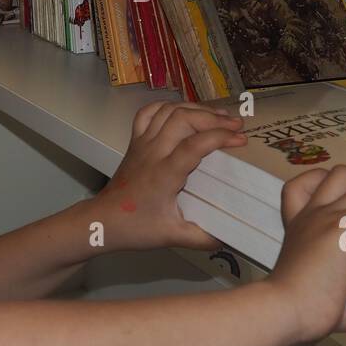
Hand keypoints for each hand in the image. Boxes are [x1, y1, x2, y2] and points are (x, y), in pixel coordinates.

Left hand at [90, 101, 248, 252]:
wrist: (103, 220)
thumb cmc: (137, 228)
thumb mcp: (173, 237)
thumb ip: (203, 238)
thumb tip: (231, 238)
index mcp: (165, 173)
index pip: (195, 145)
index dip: (220, 137)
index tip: (242, 140)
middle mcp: (153, 152)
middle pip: (183, 119)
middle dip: (212, 117)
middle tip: (236, 126)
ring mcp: (141, 143)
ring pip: (167, 111)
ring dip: (195, 108)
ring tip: (218, 115)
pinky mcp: (134, 141)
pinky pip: (148, 113)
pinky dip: (168, 106)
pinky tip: (184, 111)